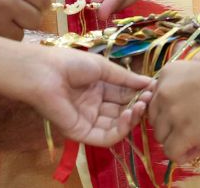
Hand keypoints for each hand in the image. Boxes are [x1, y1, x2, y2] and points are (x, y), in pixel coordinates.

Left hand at [27, 46, 154, 146]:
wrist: (44, 73)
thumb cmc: (71, 64)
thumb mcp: (103, 67)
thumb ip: (125, 78)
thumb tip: (150, 83)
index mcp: (98, 86)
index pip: (124, 94)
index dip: (139, 92)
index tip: (155, 89)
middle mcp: (95, 104)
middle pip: (122, 110)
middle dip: (138, 105)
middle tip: (151, 99)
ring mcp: (89, 119)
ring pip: (117, 125)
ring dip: (132, 117)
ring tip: (141, 106)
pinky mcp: (82, 133)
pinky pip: (105, 136)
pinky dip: (121, 129)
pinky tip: (129, 116)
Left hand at [151, 56, 199, 164]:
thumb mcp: (196, 72)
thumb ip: (181, 86)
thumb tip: (177, 108)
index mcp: (166, 73)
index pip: (155, 100)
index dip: (169, 112)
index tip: (186, 115)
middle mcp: (163, 92)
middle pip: (155, 119)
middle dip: (170, 127)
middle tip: (190, 129)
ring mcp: (171, 112)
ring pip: (160, 137)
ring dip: (176, 141)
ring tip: (196, 140)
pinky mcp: (183, 133)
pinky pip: (171, 153)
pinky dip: (182, 156)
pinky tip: (198, 148)